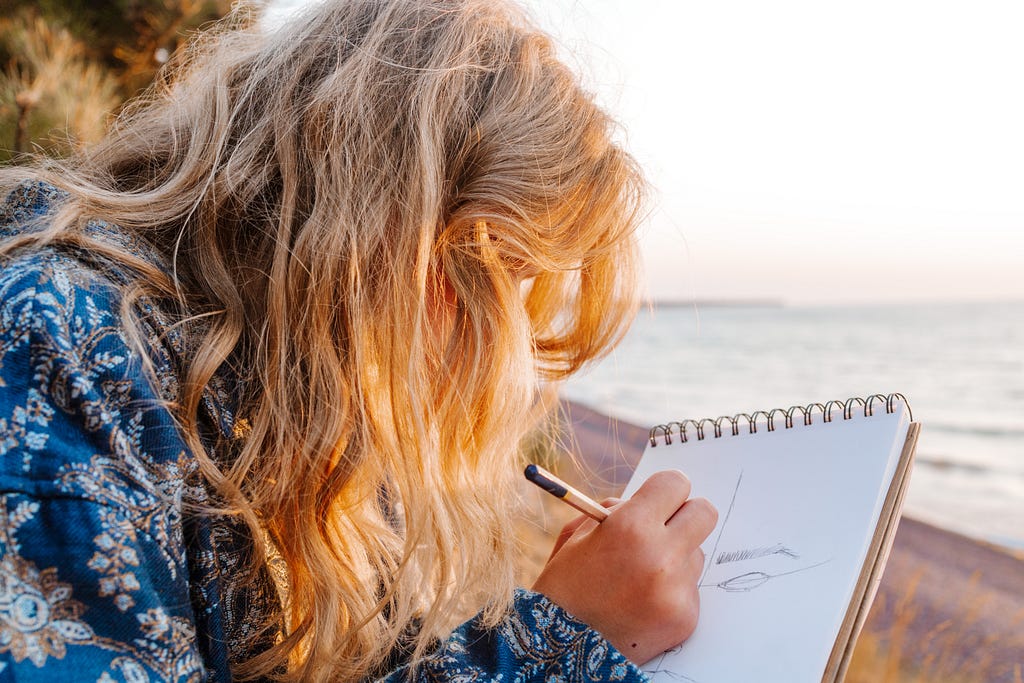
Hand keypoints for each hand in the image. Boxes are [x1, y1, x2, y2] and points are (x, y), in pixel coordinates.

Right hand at [531, 470, 717, 664]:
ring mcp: (677, 589)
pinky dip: (671, 591)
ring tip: (640, 577)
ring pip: (696, 553)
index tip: (660, 499)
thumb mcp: (578, 535)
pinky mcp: (685, 617)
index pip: (676, 483)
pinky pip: (690, 588)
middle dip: (686, 516)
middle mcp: (661, 555)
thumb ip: (617, 511)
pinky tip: (643, 603)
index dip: (666, 489)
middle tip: (666, 527)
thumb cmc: (566, 585)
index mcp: (630, 526)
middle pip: (704, 513)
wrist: (561, 649)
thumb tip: (650, 501)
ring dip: (676, 557)